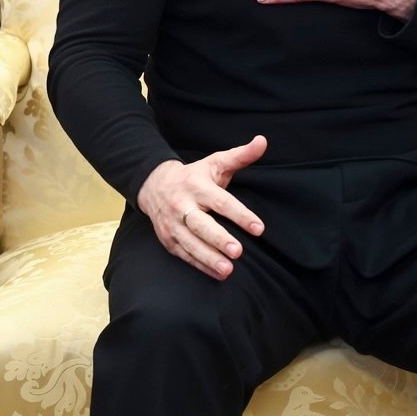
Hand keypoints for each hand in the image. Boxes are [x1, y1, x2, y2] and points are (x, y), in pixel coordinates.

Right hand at [135, 136, 268, 280]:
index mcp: (197, 187)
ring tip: (228, 269)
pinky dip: (200, 266)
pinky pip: (184, 255)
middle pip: (201, 225)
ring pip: (190, 243)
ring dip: (209, 258)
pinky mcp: (168, 239)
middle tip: (238, 252)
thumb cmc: (194, 175)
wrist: (153, 185)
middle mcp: (182, 206)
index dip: (240, 215)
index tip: (259, 228)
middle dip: (219, 239)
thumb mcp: (216, 162)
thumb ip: (241, 155)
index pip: (221, 202)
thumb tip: (263, 141)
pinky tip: (218, 274)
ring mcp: (172, 225)